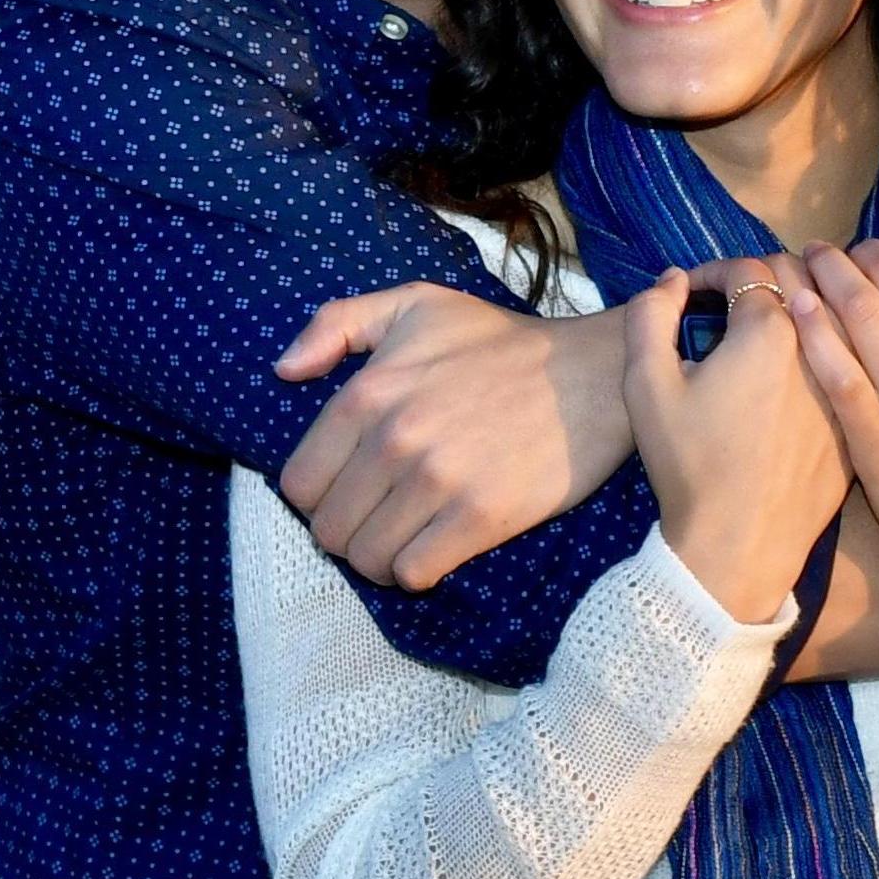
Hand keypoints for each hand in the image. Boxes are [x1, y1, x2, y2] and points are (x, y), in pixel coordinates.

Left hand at [274, 283, 634, 589]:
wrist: (593, 372)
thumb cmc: (502, 342)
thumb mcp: (416, 305)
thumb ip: (338, 324)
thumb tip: (284, 372)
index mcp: (368, 393)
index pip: (299, 483)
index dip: (320, 495)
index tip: (353, 489)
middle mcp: (395, 440)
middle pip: (329, 530)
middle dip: (349, 531)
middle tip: (383, 516)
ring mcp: (438, 482)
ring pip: (368, 559)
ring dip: (382, 557)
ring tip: (409, 536)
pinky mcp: (482, 517)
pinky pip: (415, 573)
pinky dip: (419, 570)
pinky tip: (438, 546)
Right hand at [624, 268, 850, 624]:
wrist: (740, 545)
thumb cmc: (689, 465)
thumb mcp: (646, 386)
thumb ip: (649, 317)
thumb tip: (673, 280)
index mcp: (769, 330)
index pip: (750, 269)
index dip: (715, 271)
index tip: (696, 292)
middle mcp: (821, 348)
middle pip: (803, 279)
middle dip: (765, 277)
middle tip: (737, 301)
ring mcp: (849, 385)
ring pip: (838, 316)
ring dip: (809, 304)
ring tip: (779, 323)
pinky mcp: (861, 419)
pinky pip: (855, 364)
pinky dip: (833, 350)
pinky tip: (806, 370)